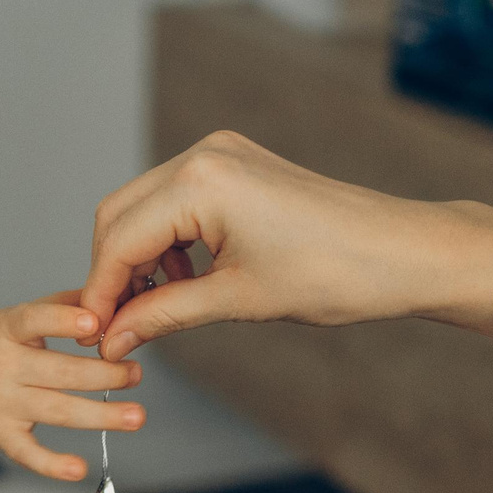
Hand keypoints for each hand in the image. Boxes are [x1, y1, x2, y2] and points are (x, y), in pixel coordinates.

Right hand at [0, 291, 144, 481]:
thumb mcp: (6, 318)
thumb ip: (55, 306)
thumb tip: (104, 296)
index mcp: (5, 330)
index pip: (33, 320)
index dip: (63, 321)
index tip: (94, 323)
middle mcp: (2, 366)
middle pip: (60, 372)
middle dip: (105, 375)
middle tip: (135, 374)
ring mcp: (1, 404)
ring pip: (56, 410)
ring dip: (100, 415)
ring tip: (135, 415)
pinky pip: (27, 453)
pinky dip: (51, 464)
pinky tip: (78, 468)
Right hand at [76, 131, 492, 360]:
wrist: (401, 252)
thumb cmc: (335, 272)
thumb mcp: (237, 300)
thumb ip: (164, 314)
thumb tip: (114, 336)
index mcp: (200, 181)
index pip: (118, 239)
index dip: (99, 292)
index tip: (92, 336)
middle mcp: (204, 155)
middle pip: (119, 215)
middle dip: (111, 273)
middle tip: (112, 328)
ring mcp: (221, 155)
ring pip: (144, 207)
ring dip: (138, 259)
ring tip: (149, 312)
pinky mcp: (238, 166)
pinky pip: (177, 201)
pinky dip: (167, 242)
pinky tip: (180, 282)